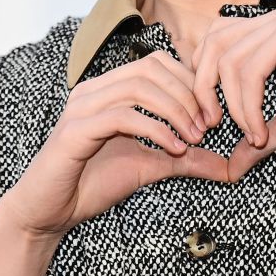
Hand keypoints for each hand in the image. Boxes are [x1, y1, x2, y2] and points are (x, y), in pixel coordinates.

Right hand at [0, 50, 228, 238]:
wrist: (47, 213)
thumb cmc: (93, 184)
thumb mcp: (149, 166)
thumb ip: (185, 159)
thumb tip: (228, 167)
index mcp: (107, 87)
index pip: (155, 62)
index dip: (188, 82)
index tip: (210, 115)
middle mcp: (93, 89)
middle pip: (150, 67)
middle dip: (186, 94)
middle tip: (207, 126)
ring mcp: (81, 107)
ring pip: (139, 86)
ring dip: (175, 110)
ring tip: (193, 138)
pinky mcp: (74, 131)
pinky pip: (123, 116)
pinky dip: (155, 130)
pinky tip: (174, 149)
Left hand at [191, 5, 275, 181]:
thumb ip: (258, 134)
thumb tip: (231, 166)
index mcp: (269, 29)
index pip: (215, 40)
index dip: (203, 76)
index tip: (211, 118)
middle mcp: (273, 19)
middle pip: (213, 44)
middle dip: (204, 89)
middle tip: (212, 126)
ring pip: (230, 59)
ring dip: (233, 106)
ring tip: (251, 136)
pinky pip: (252, 69)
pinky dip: (249, 106)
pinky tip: (261, 130)